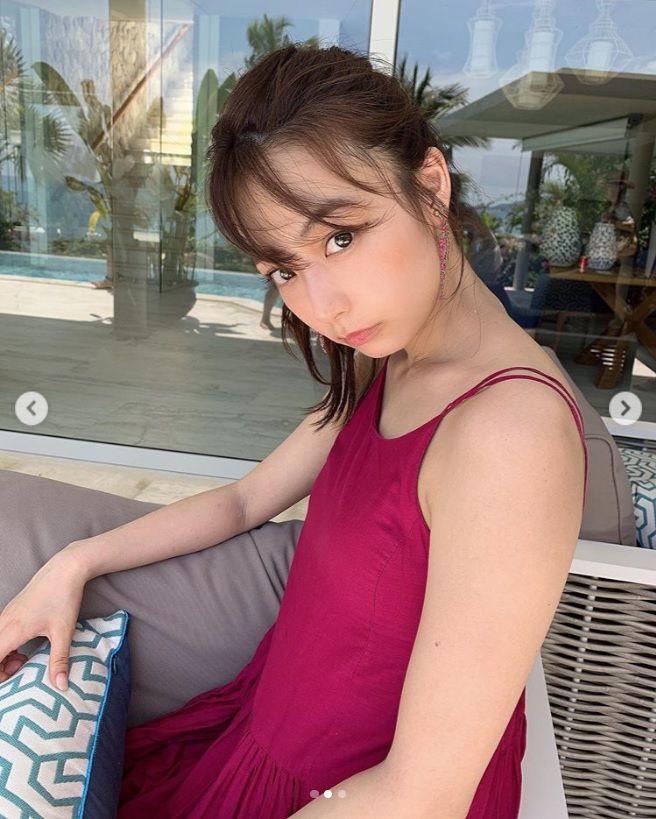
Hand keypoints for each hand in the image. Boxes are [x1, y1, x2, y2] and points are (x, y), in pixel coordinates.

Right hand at [0, 552, 86, 690]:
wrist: (66, 568)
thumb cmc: (63, 598)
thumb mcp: (63, 632)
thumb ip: (59, 661)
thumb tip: (61, 687)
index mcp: (11, 631)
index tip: (14, 679)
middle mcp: (3, 623)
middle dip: (1, 669)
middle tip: (23, 668)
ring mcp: (5, 615)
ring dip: (3, 657)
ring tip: (25, 660)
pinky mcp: (11, 611)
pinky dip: (6, 646)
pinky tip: (25, 648)